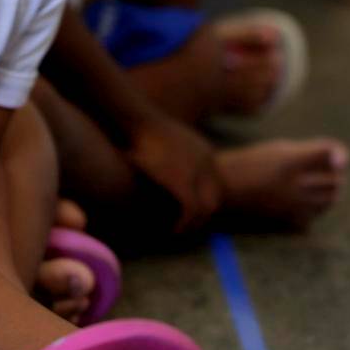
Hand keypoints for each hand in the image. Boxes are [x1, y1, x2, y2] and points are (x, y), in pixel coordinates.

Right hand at [126, 112, 221, 231]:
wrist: (134, 117)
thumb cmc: (139, 129)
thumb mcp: (161, 141)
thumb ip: (170, 159)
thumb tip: (167, 182)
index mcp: (204, 151)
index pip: (214, 186)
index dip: (203, 203)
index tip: (188, 215)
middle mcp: (206, 160)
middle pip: (214, 198)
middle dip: (202, 217)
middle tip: (185, 229)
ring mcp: (197, 170)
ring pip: (206, 208)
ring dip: (193, 224)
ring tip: (178, 232)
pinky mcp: (183, 182)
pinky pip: (191, 211)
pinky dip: (184, 224)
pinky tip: (173, 230)